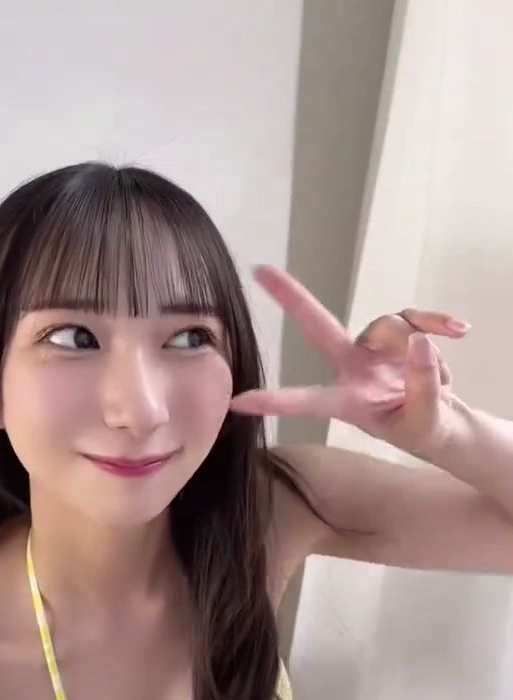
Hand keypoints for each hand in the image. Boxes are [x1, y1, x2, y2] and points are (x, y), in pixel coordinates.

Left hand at [229, 266, 470, 456]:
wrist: (447, 422)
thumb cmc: (424, 429)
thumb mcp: (426, 422)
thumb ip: (422, 387)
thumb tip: (419, 342)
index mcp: (349, 401)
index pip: (309, 400)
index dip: (277, 401)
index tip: (240, 401)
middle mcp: (354, 368)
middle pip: (319, 326)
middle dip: (292, 298)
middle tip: (260, 270)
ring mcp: (375, 347)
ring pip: (388, 325)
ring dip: (419, 349)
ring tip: (442, 380)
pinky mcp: (400, 333)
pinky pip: (414, 316)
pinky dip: (437, 321)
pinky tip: (459, 331)